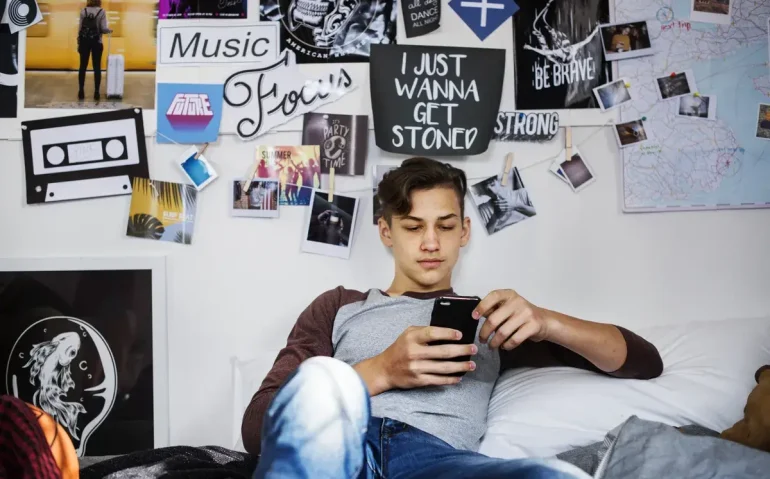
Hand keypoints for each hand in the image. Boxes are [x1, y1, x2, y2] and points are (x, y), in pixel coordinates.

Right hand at [356, 326, 476, 394]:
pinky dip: (451, 379)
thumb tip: (448, 332)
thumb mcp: (407, 334)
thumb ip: (424, 331)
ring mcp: (416, 368)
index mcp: (411, 338)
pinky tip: (460, 377)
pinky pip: (438, 380)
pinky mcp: (418, 380)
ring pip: (444, 367)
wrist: (384, 369)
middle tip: (473, 349)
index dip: (448, 333)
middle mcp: (414, 353)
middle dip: (461, 350)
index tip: (461, 334)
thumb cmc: (400, 349)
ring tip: (472, 364)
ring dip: (460, 366)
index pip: (432, 333)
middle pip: (443, 352)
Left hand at [474, 289, 550, 349]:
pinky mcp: (533, 326)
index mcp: (509, 294)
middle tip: (482, 340)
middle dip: (484, 332)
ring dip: (494, 342)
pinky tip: (504, 346)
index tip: (474, 317)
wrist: (544, 321)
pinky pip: (515, 339)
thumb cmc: (520, 314)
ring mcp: (527, 313)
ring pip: (503, 332)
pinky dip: (507, 345)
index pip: (493, 296)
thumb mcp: (508, 307)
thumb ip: (494, 309)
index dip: (482, 306)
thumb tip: (476, 316)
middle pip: (494, 319)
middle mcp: (517, 301)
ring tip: (492, 345)